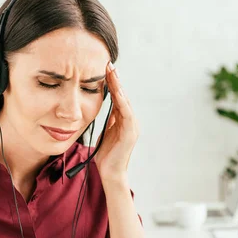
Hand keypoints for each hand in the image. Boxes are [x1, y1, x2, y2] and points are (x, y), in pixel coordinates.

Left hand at [94, 62, 138, 181]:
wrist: (111, 173)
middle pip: (123, 96)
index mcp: (124, 120)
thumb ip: (109, 120)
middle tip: (109, 64)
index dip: (112, 83)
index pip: (118, 98)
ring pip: (125, 102)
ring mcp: (133, 126)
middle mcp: (131, 121)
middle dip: (116, 80)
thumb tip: (106, 106)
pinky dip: (122, 102)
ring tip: (112, 72)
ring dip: (118, 87)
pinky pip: (126, 114)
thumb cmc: (107, 155)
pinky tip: (117, 91)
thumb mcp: (106, 132)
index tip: (105, 69)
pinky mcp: (130, 133)